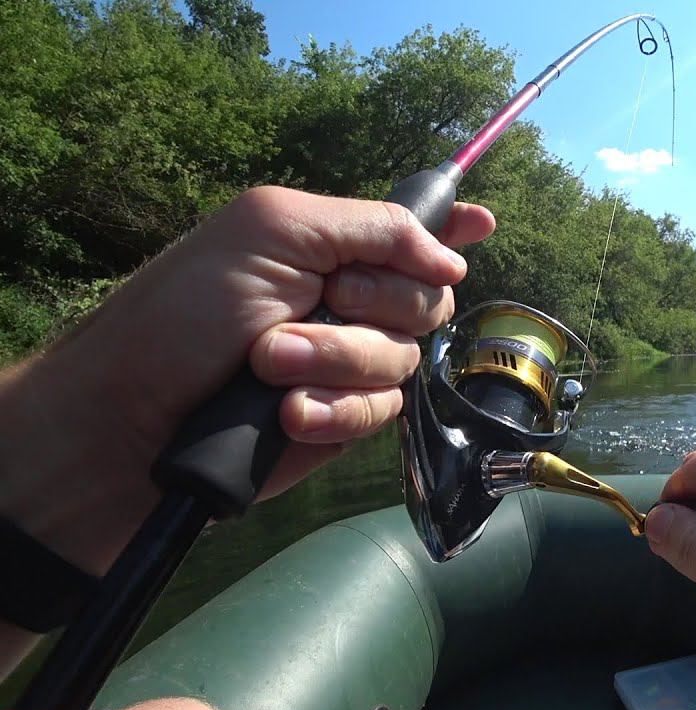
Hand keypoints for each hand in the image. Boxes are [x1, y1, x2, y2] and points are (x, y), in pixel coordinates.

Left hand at [0, 187, 494, 576]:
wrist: (132, 417)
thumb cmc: (186, 311)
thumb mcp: (275, 231)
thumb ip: (371, 227)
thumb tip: (454, 258)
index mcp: (332, 246)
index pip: (410, 230)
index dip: (451, 228)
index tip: (483, 223)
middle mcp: (349, 303)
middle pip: (427, 300)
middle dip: (374, 305)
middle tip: (318, 302)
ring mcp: (347, 364)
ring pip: (404, 362)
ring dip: (337, 361)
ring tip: (269, 365)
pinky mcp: (341, 420)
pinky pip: (379, 413)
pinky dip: (333, 410)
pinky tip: (289, 415)